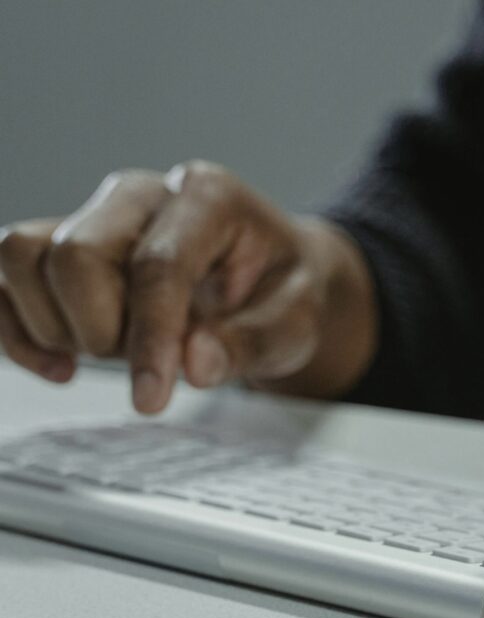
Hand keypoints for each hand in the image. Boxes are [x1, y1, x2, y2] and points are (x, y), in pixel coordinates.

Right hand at [0, 161, 377, 412]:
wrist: (275, 282)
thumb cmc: (286, 294)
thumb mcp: (296, 324)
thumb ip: (252, 343)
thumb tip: (193, 363)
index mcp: (210, 197)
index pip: (157, 265)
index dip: (149, 338)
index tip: (152, 399)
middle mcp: (143, 195)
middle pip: (77, 254)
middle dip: (104, 329)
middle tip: (150, 363)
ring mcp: (97, 214)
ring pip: (25, 255)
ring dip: (59, 326)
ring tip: (115, 353)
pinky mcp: (62, 243)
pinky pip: (3, 275)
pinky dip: (15, 329)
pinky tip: (59, 366)